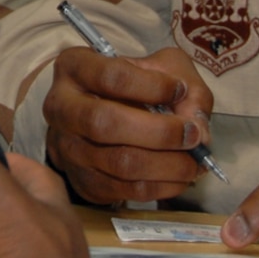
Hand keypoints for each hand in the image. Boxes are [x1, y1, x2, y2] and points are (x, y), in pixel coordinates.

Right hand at [42, 46, 214, 205]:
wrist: (104, 118)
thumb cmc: (135, 87)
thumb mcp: (161, 67)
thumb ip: (186, 86)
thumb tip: (197, 127)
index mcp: (74, 67)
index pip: (111, 76)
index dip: (151, 86)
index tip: (179, 91)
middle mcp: (61, 107)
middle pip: (105, 123)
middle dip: (159, 132)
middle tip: (191, 135)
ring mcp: (67, 148)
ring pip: (119, 163)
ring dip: (167, 165)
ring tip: (194, 162)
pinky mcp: (82, 181)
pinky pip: (125, 190)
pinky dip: (161, 187)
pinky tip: (179, 176)